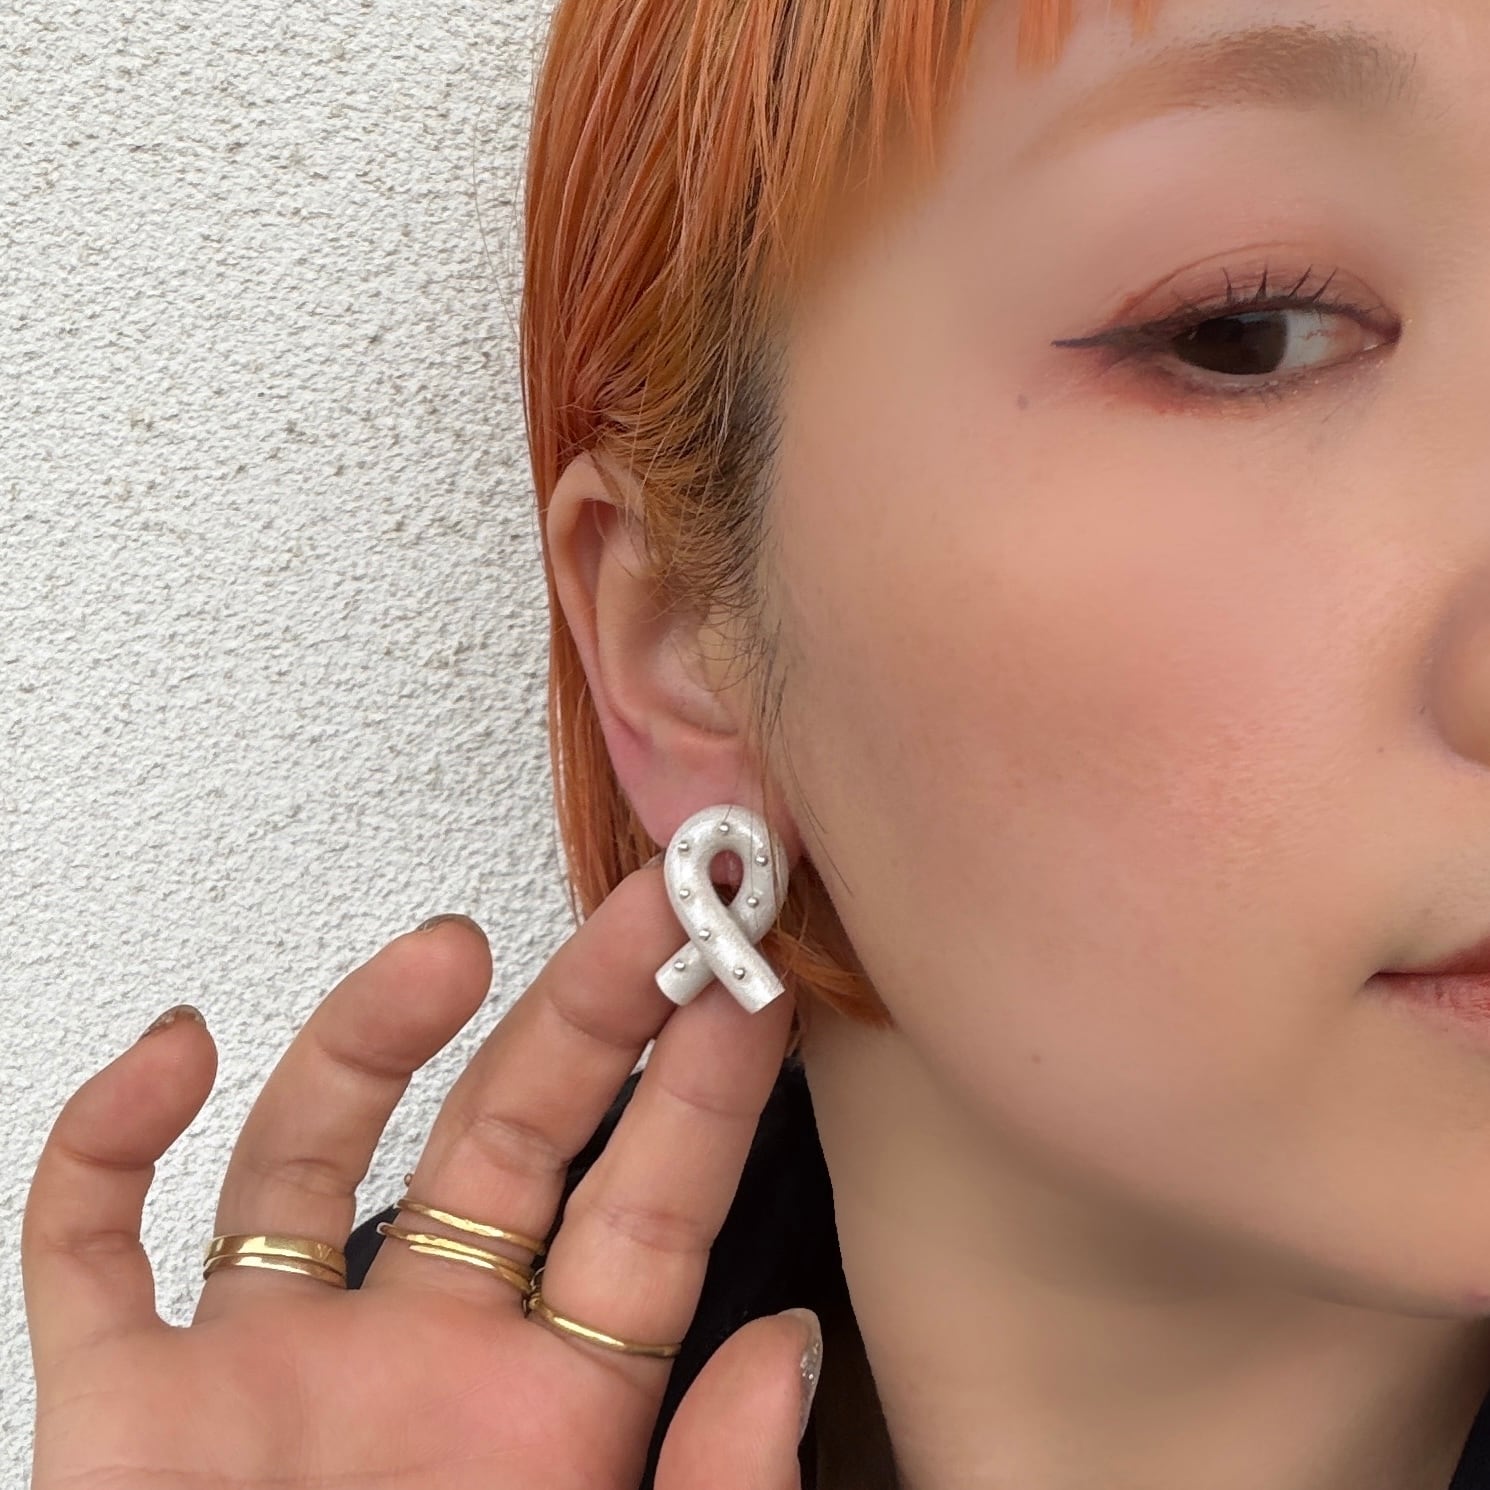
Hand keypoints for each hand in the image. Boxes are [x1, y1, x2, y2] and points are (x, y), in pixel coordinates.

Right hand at [23, 863, 816, 1488]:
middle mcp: (421, 1358)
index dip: (703, 1083)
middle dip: (584, 1010)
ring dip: (369, 1036)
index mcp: (558, 1410)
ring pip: (309, 1153)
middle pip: (509, 1136)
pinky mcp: (124, 1419)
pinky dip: (106, 1144)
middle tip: (654, 901)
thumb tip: (785, 1341)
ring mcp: (270, 1372)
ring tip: (453, 949)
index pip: (649, 1204)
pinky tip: (172, 1050)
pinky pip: (90, 1251)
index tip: (750, 970)